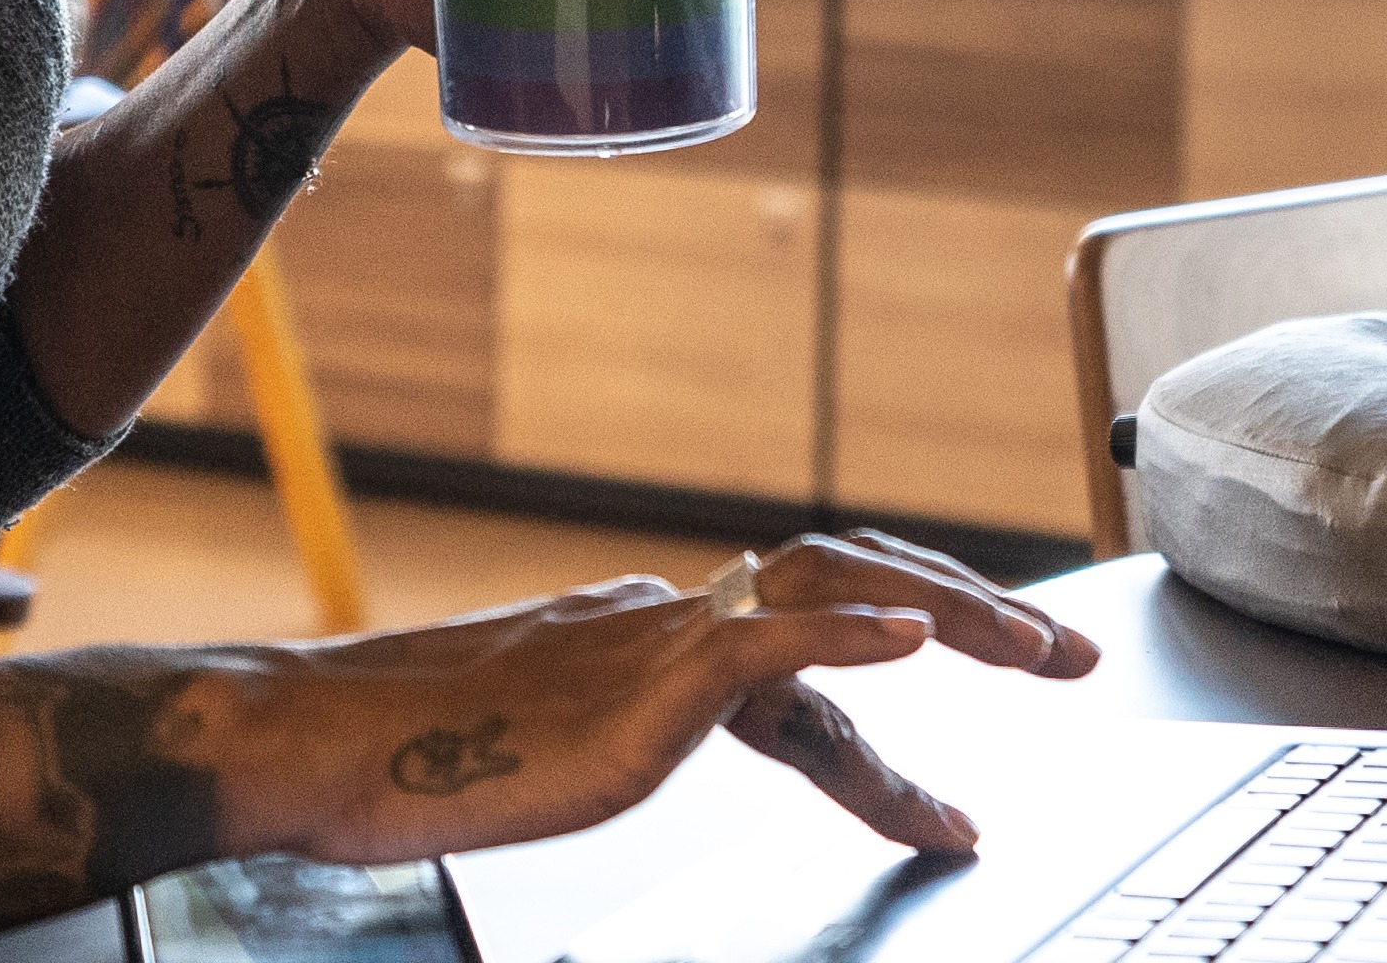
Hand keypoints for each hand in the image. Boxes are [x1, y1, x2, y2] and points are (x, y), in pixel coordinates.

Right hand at [225, 532, 1100, 866]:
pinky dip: (848, 630)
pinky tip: (912, 638)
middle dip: (971, 613)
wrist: (320, 744)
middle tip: (1066, 658)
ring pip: (834, 587)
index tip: (954, 805)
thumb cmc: (412, 761)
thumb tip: (641, 744)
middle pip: (851, 581)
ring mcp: (659, 642)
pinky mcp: (638, 682)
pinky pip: (764, 638)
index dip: (900, 699)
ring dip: (949, 612)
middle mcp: (673, 622)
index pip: (810, 648)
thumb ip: (625, 735)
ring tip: (1036, 650)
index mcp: (657, 641)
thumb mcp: (559, 756)